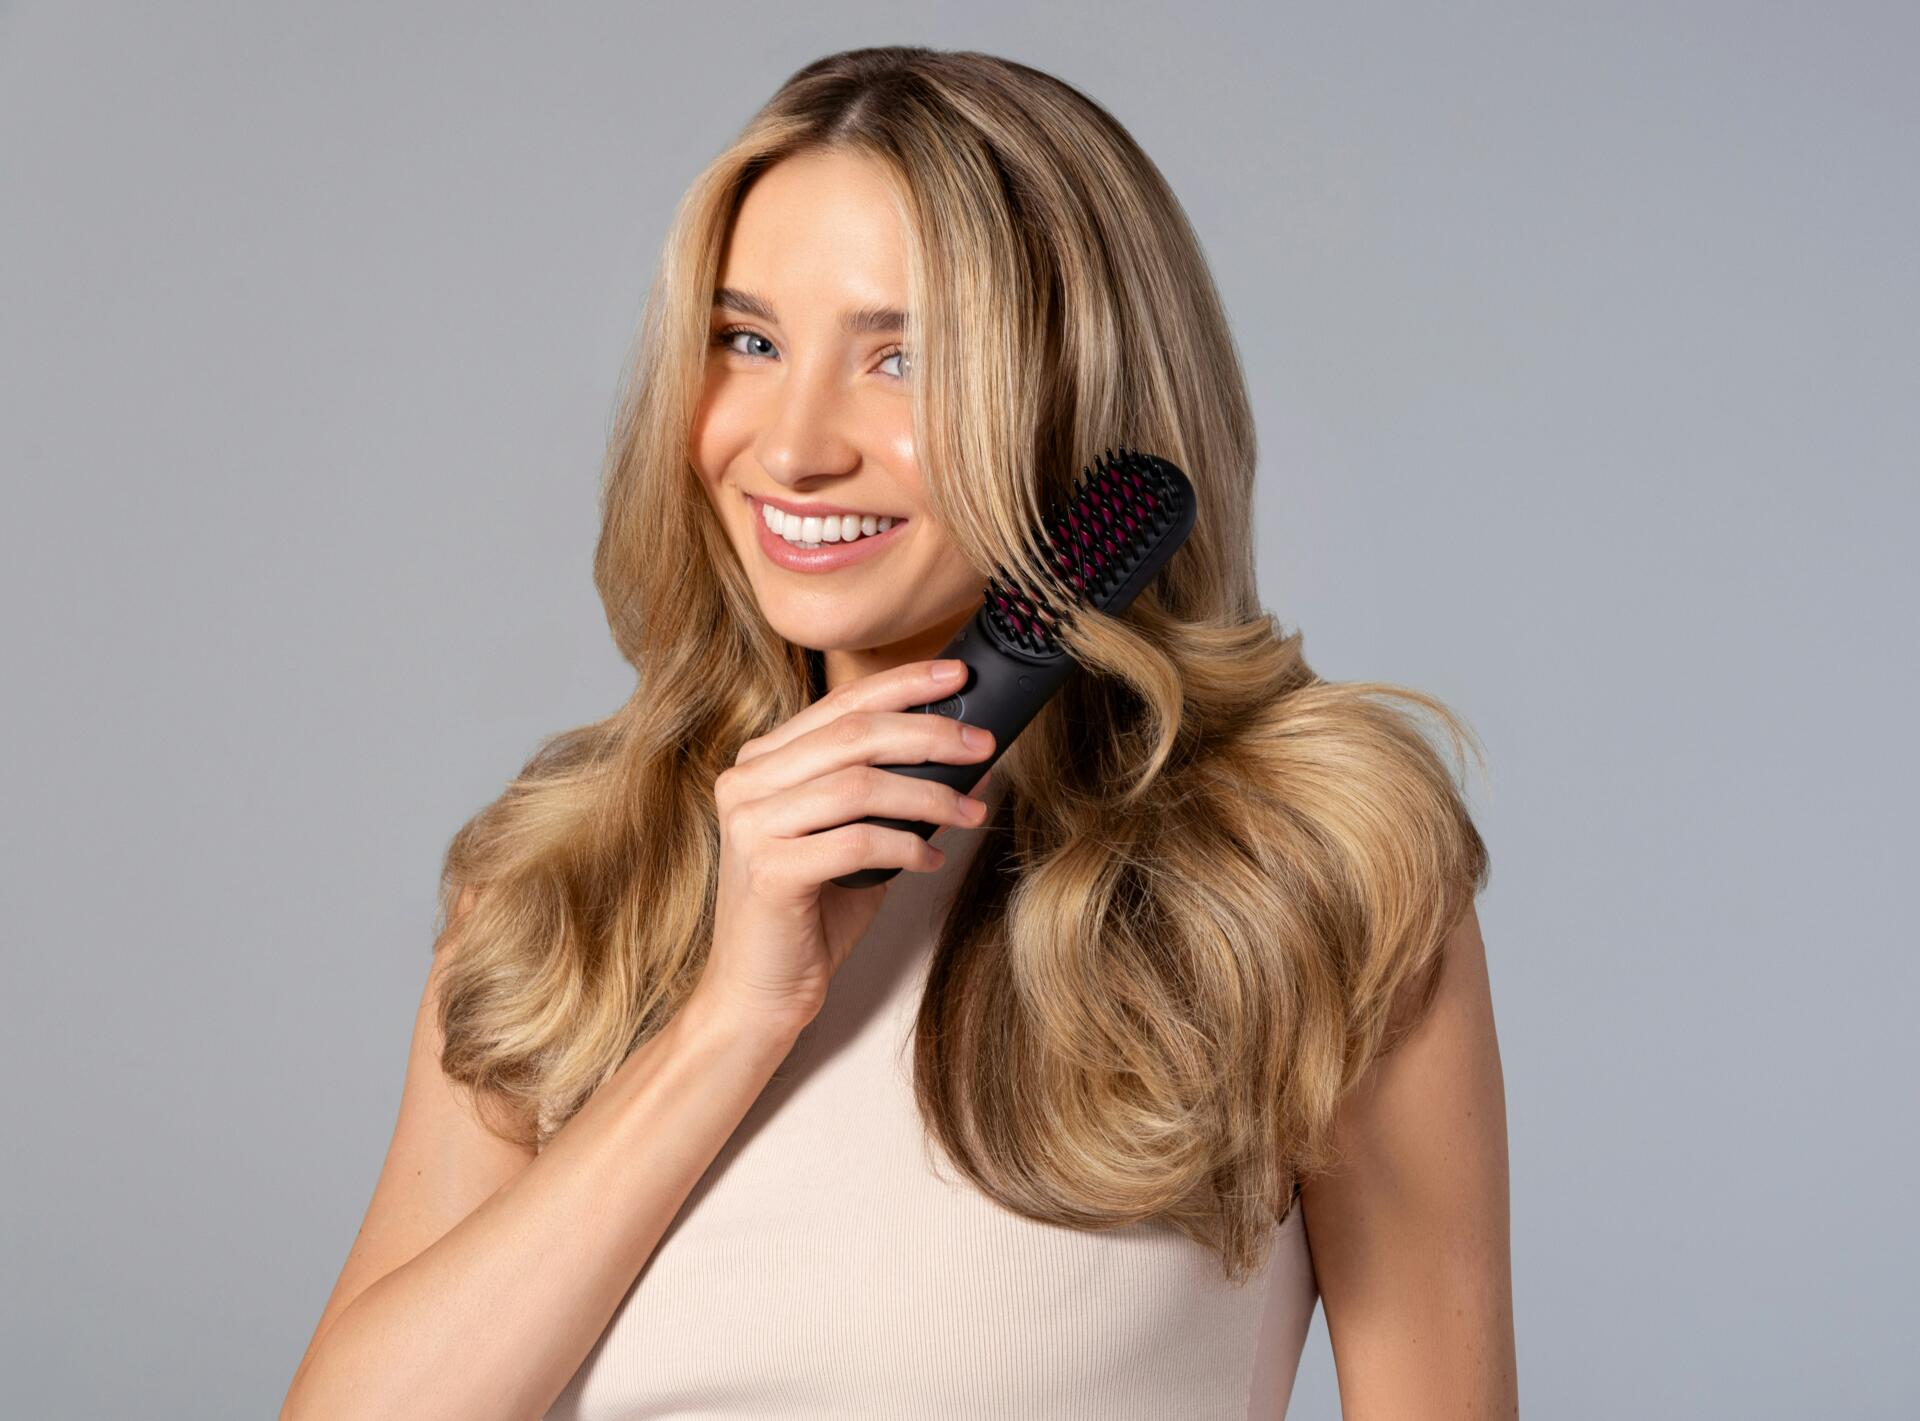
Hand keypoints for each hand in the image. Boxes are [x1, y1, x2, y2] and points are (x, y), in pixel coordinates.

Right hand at [690, 658, 996, 1033]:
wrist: (757, 991)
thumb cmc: (810, 914)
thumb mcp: (855, 839)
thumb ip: (893, 795)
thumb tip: (969, 760)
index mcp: (762, 761)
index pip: (841, 705)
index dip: (903, 685)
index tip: (958, 678)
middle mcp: (747, 782)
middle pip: (854, 735)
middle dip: (929, 733)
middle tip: (983, 744)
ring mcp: (751, 825)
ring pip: (859, 785)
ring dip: (930, 796)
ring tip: (971, 813)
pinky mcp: (769, 870)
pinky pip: (857, 841)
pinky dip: (906, 846)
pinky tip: (932, 859)